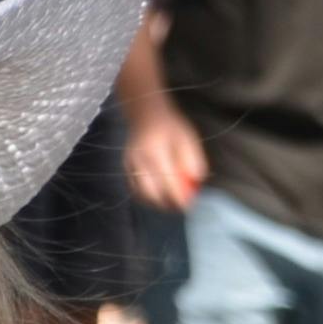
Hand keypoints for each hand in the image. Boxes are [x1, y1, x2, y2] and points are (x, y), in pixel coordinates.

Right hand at [120, 98, 208, 212]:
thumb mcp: (188, 138)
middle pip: (151, 192)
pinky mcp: (124, 167)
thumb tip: (197, 181)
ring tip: (169, 205)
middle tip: (179, 208)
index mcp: (155, 151)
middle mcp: (139, 160)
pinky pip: (134, 189)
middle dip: (166, 205)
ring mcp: (129, 164)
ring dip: (155, 203)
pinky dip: (145, 197)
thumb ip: (193, 159)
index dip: (177, 197)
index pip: (167, 181)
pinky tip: (156, 198)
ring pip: (140, 193)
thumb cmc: (171, 127)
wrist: (146, 115)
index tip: (188, 206)